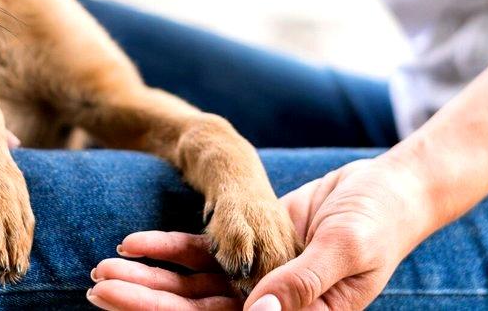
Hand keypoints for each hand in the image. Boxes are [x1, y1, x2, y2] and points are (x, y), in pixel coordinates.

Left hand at [87, 156, 433, 309]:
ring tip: (101, 270)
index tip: (124, 303)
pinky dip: (166, 249)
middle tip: (96, 288)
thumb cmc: (380, 223)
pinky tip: (132, 243)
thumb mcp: (346, 250)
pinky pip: (201, 253)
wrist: (391, 189)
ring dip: (146, 279)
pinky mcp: (249, 247)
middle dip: (143, 301)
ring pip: (190, 286)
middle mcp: (268, 307)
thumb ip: (303, 282)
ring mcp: (255, 279)